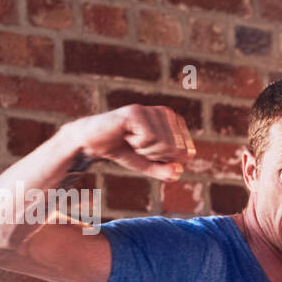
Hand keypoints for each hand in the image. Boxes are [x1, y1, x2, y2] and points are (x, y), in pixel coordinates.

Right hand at [66, 105, 195, 181]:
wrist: (95, 142)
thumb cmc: (125, 150)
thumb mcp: (150, 165)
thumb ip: (166, 172)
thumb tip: (178, 170)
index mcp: (175, 124)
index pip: (187, 153)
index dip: (167, 160)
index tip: (150, 152)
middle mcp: (166, 113)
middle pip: (177, 149)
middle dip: (156, 156)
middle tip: (138, 146)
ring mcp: (152, 110)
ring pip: (164, 144)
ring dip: (145, 150)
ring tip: (131, 139)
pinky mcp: (137, 111)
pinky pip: (149, 138)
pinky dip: (136, 144)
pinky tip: (125, 134)